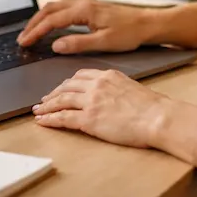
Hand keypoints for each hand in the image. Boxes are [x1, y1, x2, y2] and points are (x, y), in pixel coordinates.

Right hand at [16, 0, 158, 53]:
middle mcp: (82, 4)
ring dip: (40, 19)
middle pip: (49, 10)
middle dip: (33, 24)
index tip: (24, 42)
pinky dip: (51, 17)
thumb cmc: (129, 33)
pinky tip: (50, 26)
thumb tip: (56, 46)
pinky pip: (63, 9)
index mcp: (83, 11)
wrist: (147, 24)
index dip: (36, 32)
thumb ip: (78, 44)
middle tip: (22, 39)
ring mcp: (86, 4)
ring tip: (31, 33)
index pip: (52, 21)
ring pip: (55, 8)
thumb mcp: (104, 43)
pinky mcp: (89, 8)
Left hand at [32, 69, 171, 147]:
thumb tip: (110, 97)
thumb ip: (116, 89)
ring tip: (37, 110)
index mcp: (107, 75)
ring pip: (61, 100)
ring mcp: (91, 101)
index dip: (67, 83)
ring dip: (46, 106)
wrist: (159, 117)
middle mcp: (97, 85)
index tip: (60, 89)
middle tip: (44, 100)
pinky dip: (49, 119)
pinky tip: (42, 121)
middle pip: (67, 86)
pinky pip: (63, 117)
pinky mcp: (89, 119)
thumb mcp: (131, 88)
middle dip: (53, 93)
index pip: (80, 76)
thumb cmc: (153, 108)